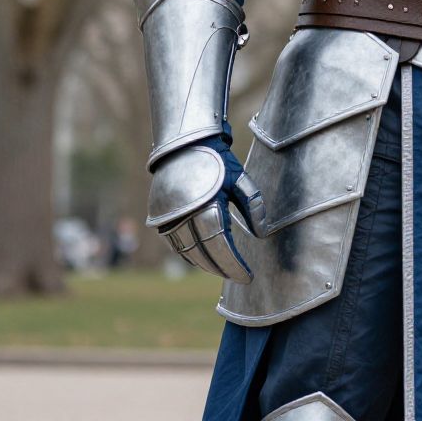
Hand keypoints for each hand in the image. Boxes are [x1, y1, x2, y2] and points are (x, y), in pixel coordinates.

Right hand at [146, 137, 266, 282]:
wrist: (184, 145)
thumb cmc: (218, 162)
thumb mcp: (240, 178)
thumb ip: (253, 205)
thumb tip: (262, 234)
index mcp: (206, 204)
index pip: (221, 245)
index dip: (234, 264)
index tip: (248, 277)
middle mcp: (184, 214)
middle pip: (203, 253)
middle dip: (223, 268)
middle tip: (238, 276)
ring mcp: (168, 218)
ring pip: (187, 252)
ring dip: (206, 264)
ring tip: (224, 268)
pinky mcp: (159, 218)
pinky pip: (175, 245)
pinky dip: (190, 255)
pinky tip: (204, 258)